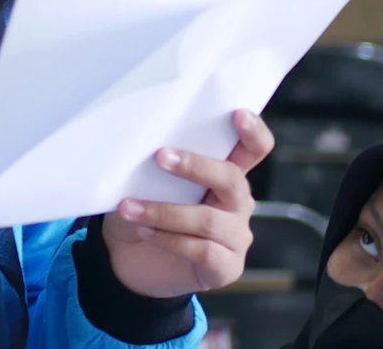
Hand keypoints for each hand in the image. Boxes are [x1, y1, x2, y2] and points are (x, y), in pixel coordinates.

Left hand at [101, 109, 274, 298]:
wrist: (128, 261)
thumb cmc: (143, 211)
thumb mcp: (148, 184)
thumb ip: (158, 166)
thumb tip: (139, 143)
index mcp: (224, 176)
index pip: (253, 149)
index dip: (253, 132)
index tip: (238, 114)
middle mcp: (237, 204)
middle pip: (232, 179)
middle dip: (196, 166)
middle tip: (160, 157)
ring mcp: (235, 238)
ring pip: (209, 220)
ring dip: (165, 212)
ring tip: (130, 207)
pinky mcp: (225, 268)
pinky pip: (203, 251)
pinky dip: (170, 240)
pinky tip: (146, 232)